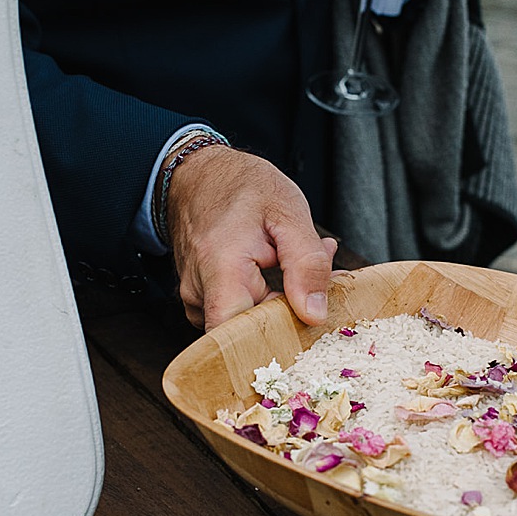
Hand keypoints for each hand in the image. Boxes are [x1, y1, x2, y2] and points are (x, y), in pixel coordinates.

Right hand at [164, 146, 338, 330]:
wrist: (199, 173)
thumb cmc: (241, 186)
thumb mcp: (288, 212)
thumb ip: (306, 264)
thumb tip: (314, 314)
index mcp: (221, 270)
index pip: (238, 338)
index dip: (274, 341)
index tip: (306, 324)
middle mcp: (200, 291)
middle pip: (252, 330)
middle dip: (292, 309)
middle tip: (320, 273)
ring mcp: (195, 297)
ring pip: (246, 321)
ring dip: (280, 300)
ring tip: (292, 260)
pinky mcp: (200, 299)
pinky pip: (235, 311)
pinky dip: (263, 296)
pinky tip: (275, 267)